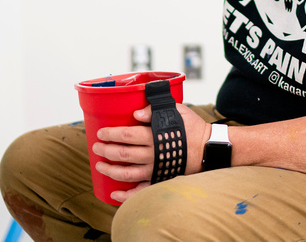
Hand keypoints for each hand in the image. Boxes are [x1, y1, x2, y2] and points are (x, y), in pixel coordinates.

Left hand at [94, 103, 211, 202]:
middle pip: (123, 154)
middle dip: (106, 151)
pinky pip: (141, 190)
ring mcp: (155, 169)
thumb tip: (136, 113)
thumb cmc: (193, 128)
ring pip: (127, 173)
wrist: (208, 148)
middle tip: (96, 147)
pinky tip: (114, 193)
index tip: (101, 133)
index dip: (111, 134)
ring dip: (110, 171)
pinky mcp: (160, 179)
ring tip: (100, 166)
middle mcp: (153, 154)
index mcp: (155, 136)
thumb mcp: (178, 111)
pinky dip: (126, 195)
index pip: (126, 135)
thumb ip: (155, 110)